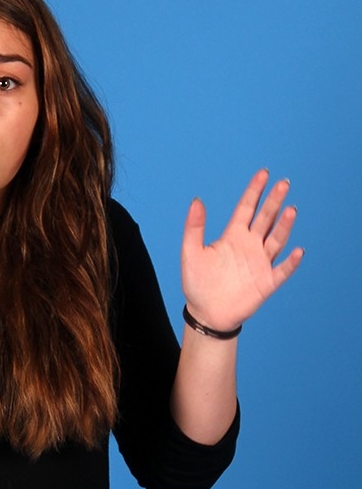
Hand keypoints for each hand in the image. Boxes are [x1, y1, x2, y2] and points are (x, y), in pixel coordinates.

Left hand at [181, 169, 303, 332]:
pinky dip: (290, 262)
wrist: (206, 314)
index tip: (264, 173)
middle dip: (274, 201)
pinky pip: (282, 271)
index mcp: (233, 236)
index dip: (255, 191)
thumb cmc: (197, 284)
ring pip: (276, 240)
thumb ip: (194, 228)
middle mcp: (250, 246)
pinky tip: (297, 251)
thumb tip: (197, 200)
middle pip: (266, 218)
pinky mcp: (266, 283)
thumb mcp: (191, 254)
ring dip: (284, 226)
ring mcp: (260, 263)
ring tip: (290, 210)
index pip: (246, 208)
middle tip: (283, 183)